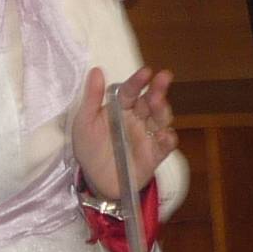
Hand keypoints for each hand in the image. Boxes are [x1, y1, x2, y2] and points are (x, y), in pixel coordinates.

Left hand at [72, 66, 177, 204]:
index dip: (138, 81)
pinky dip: (168, 139)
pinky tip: (165, 135)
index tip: (146, 72)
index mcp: (121, 108)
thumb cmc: (90, 148)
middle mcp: (138, 118)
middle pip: (150, 102)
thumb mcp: (85, 122)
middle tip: (163, 78)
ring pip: (161, 119)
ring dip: (163, 109)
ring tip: (159, 102)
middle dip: (157, 89)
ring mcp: (148, 136)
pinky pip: (165, 146)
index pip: (130, 91)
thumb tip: (96, 70)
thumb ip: (91, 97)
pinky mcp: (154, 155)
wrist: (95, 181)